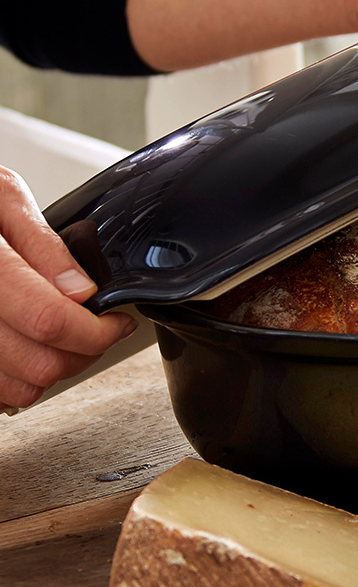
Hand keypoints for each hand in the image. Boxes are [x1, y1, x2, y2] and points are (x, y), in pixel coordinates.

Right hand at [0, 168, 135, 408]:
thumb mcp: (0, 195)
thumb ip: (42, 243)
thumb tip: (81, 289)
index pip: (49, 321)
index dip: (97, 330)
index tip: (116, 322)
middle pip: (39, 364)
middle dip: (83, 352)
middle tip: (95, 330)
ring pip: (17, 391)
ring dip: (50, 371)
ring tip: (60, 338)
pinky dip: (16, 381)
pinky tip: (24, 348)